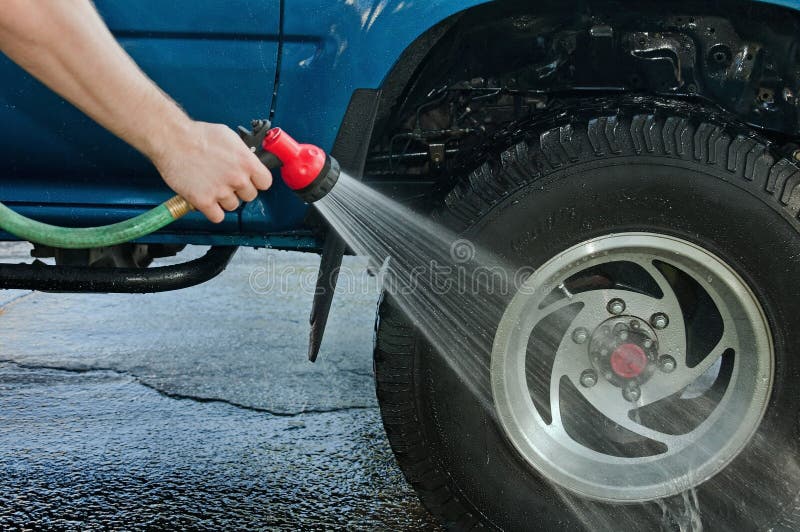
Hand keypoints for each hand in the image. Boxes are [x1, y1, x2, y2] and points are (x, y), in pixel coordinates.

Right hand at [151, 120, 271, 222]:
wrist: (172, 139)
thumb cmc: (197, 135)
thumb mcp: (229, 137)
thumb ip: (242, 154)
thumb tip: (248, 161)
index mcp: (246, 162)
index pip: (265, 183)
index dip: (257, 182)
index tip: (250, 180)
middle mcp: (237, 178)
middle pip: (250, 196)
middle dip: (239, 190)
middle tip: (226, 182)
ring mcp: (221, 191)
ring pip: (232, 206)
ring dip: (224, 200)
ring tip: (212, 187)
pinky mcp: (204, 201)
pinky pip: (217, 217)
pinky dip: (212, 211)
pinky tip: (207, 200)